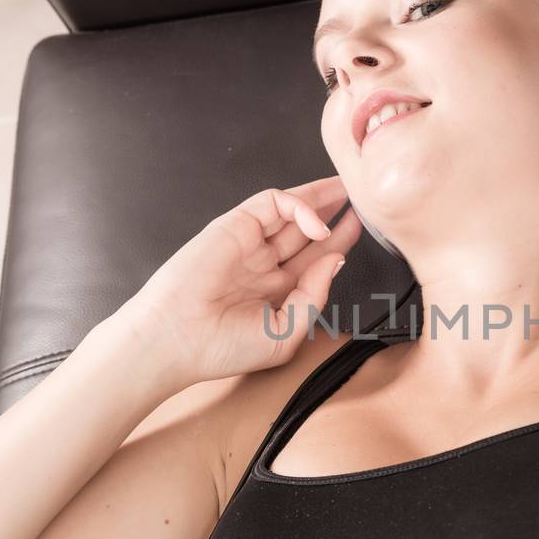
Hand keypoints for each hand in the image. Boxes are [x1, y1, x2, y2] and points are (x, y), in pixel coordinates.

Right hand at [117, 177, 362, 386]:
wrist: (176, 339)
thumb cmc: (221, 347)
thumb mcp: (284, 334)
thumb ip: (314, 298)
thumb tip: (336, 261)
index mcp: (275, 292)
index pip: (315, 260)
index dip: (339, 244)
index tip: (361, 231)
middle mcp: (264, 265)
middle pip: (306, 231)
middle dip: (333, 213)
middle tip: (360, 198)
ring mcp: (249, 243)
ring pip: (290, 211)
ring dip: (320, 198)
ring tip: (347, 190)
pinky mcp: (234, 225)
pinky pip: (272, 203)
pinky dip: (298, 207)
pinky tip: (316, 224)